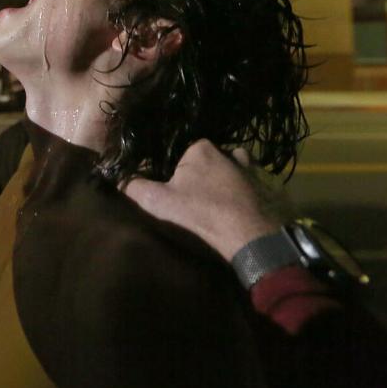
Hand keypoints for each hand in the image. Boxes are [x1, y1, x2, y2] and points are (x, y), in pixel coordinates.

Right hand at [123, 140, 291, 260]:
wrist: (252, 239)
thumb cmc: (202, 215)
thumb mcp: (158, 202)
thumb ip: (133, 186)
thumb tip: (116, 179)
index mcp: (202, 148)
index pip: (182, 156)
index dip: (175, 177)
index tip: (174, 196)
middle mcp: (230, 152)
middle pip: (207, 164)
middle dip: (201, 180)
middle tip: (195, 205)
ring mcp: (254, 169)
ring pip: (230, 174)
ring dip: (224, 186)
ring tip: (217, 209)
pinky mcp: (270, 188)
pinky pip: (250, 188)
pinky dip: (243, 197)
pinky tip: (237, 215)